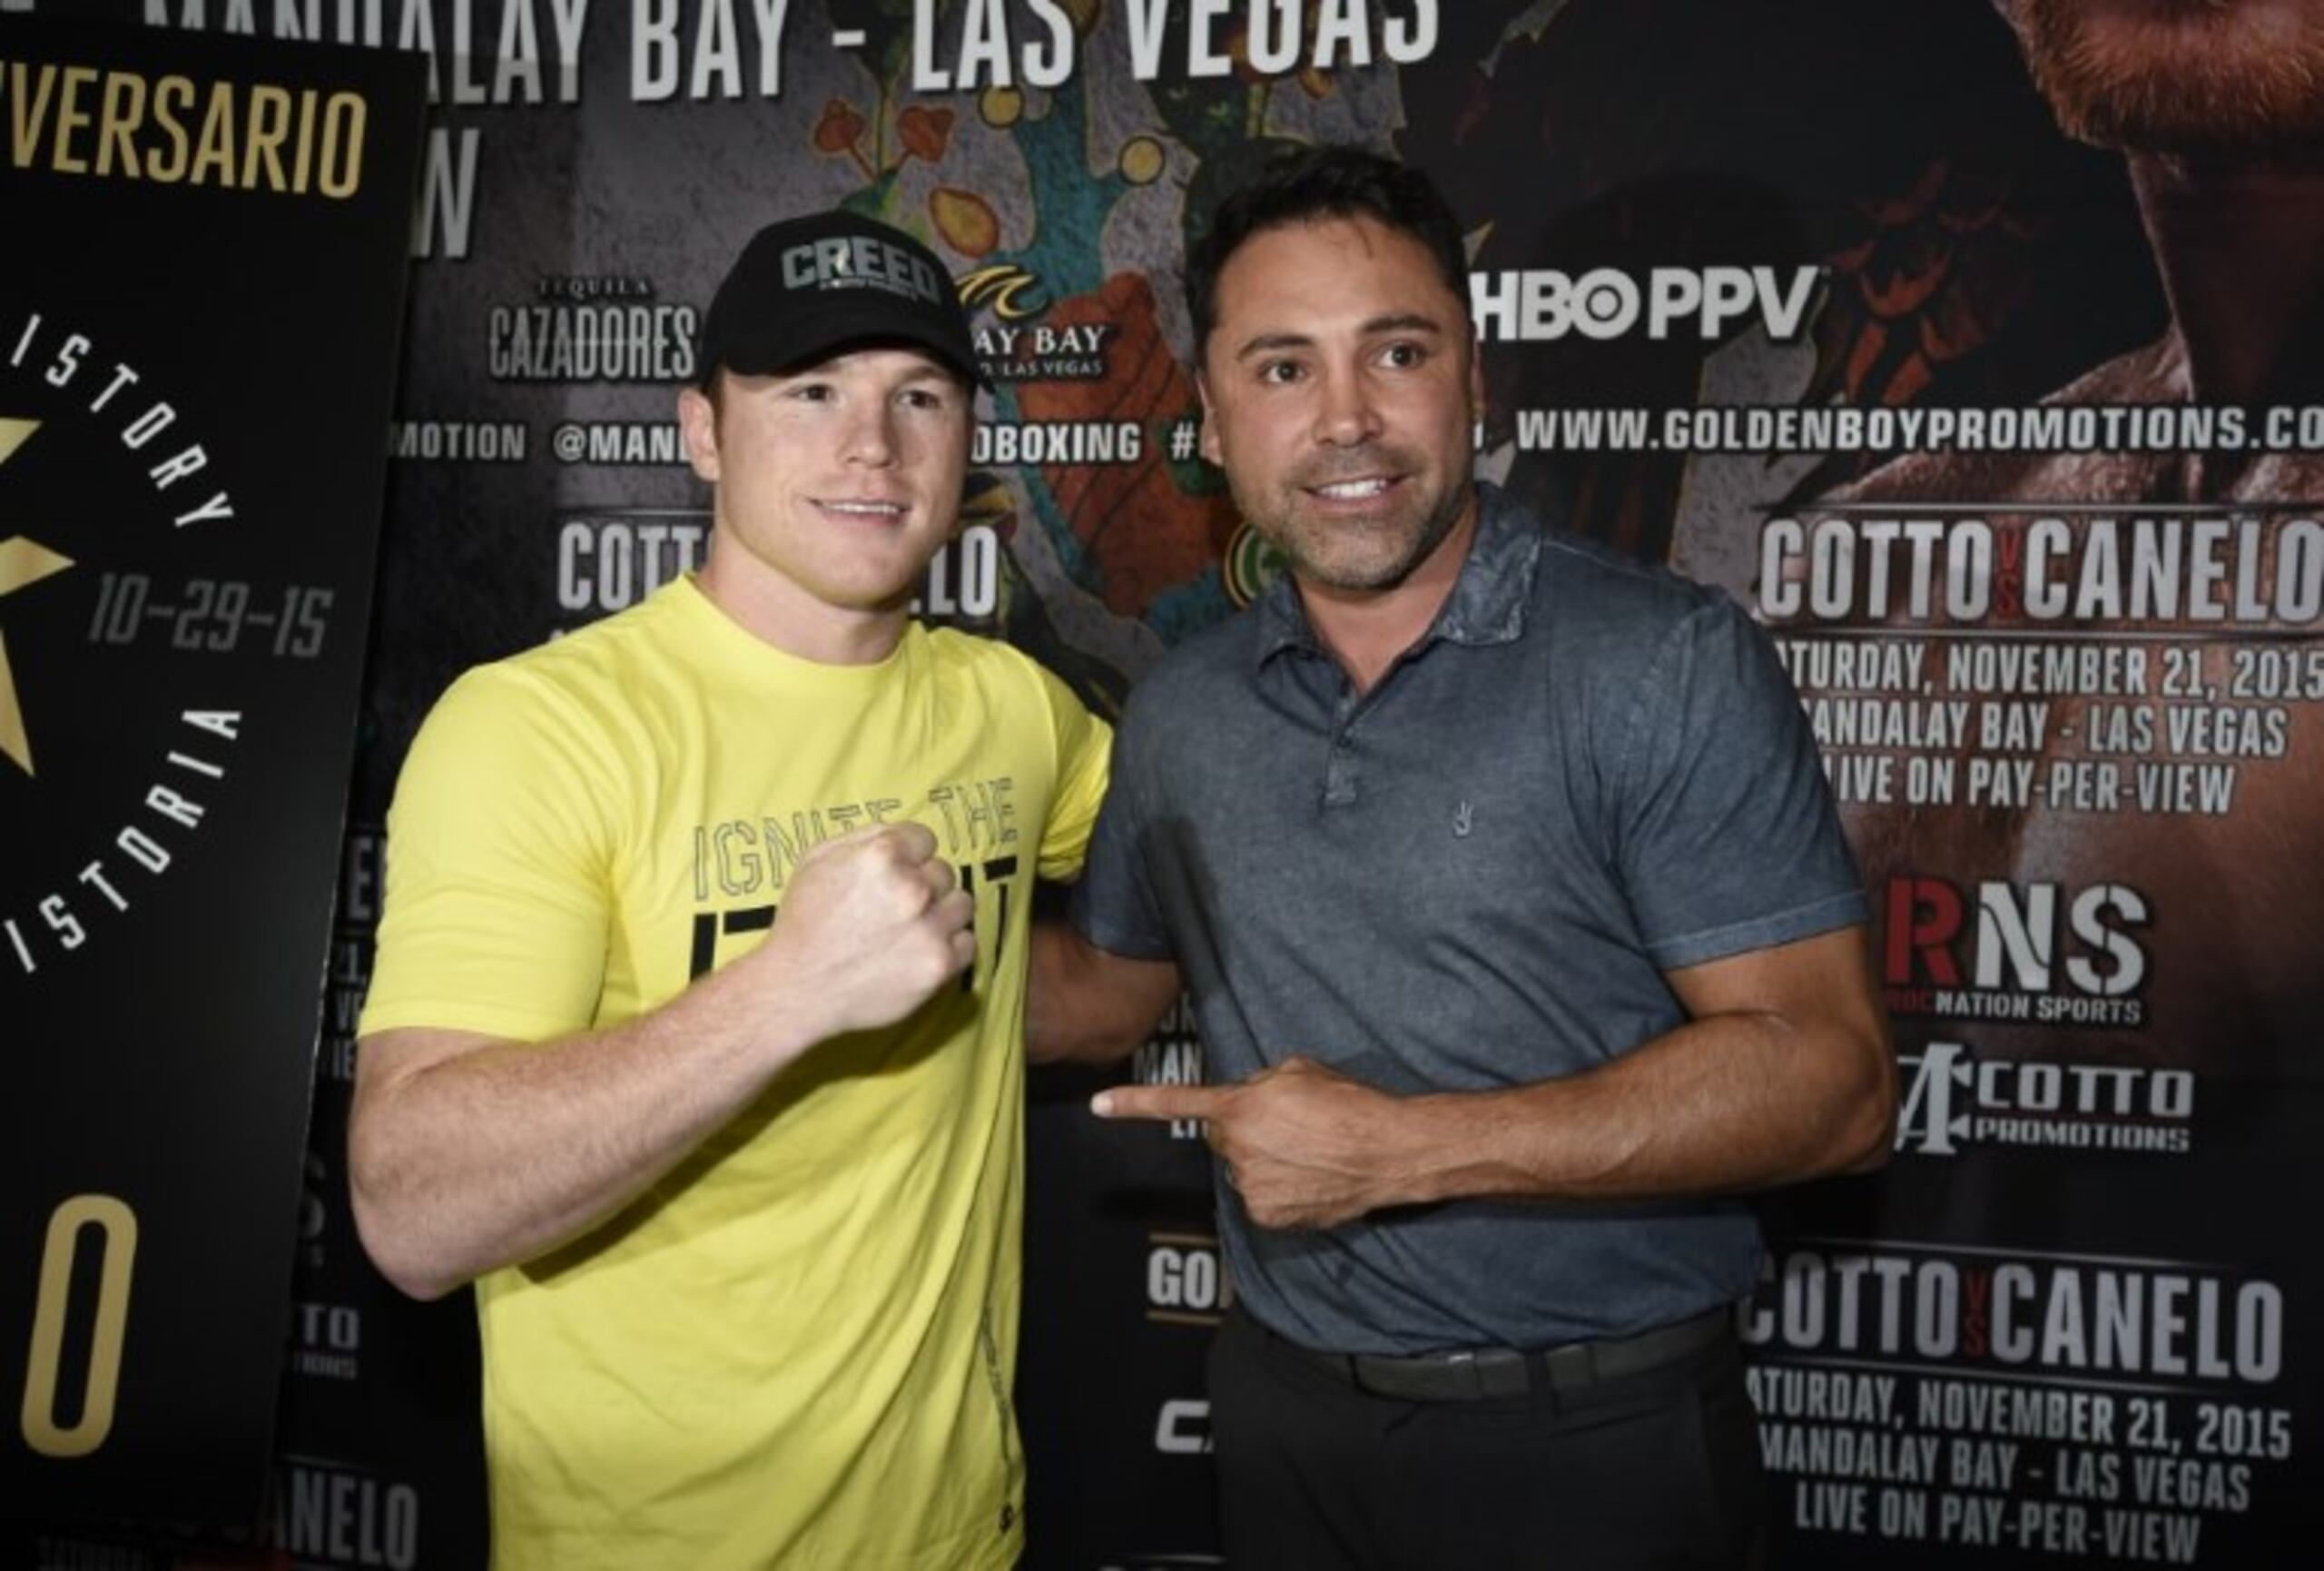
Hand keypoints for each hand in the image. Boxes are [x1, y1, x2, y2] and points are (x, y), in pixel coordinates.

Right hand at [751, 822, 974, 1037]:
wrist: (797, 989)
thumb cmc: (802, 922)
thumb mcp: (817, 859)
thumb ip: (865, 837)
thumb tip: (902, 836)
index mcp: (882, 856)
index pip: (925, 839)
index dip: (909, 856)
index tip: (897, 874)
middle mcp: (912, 889)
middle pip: (944, 872)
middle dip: (923, 886)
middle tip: (896, 908)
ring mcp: (929, 929)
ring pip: (962, 905)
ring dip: (942, 914)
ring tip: (911, 930)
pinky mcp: (939, 965)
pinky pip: (968, 944)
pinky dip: (950, 947)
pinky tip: (921, 951)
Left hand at [1092, 1057, 1409, 1228]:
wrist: (1387, 1151)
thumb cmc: (1348, 1104)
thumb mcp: (1298, 1071)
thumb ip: (1258, 1084)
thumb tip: (1248, 1100)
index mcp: (1240, 1107)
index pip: (1177, 1104)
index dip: (1134, 1103)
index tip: (1099, 1105)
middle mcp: (1237, 1149)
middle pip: (1222, 1138)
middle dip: (1244, 1130)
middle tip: (1288, 1126)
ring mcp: (1250, 1186)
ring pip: (1241, 1170)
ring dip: (1262, 1160)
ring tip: (1307, 1152)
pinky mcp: (1267, 1215)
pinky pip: (1258, 1197)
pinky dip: (1277, 1189)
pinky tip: (1308, 1177)